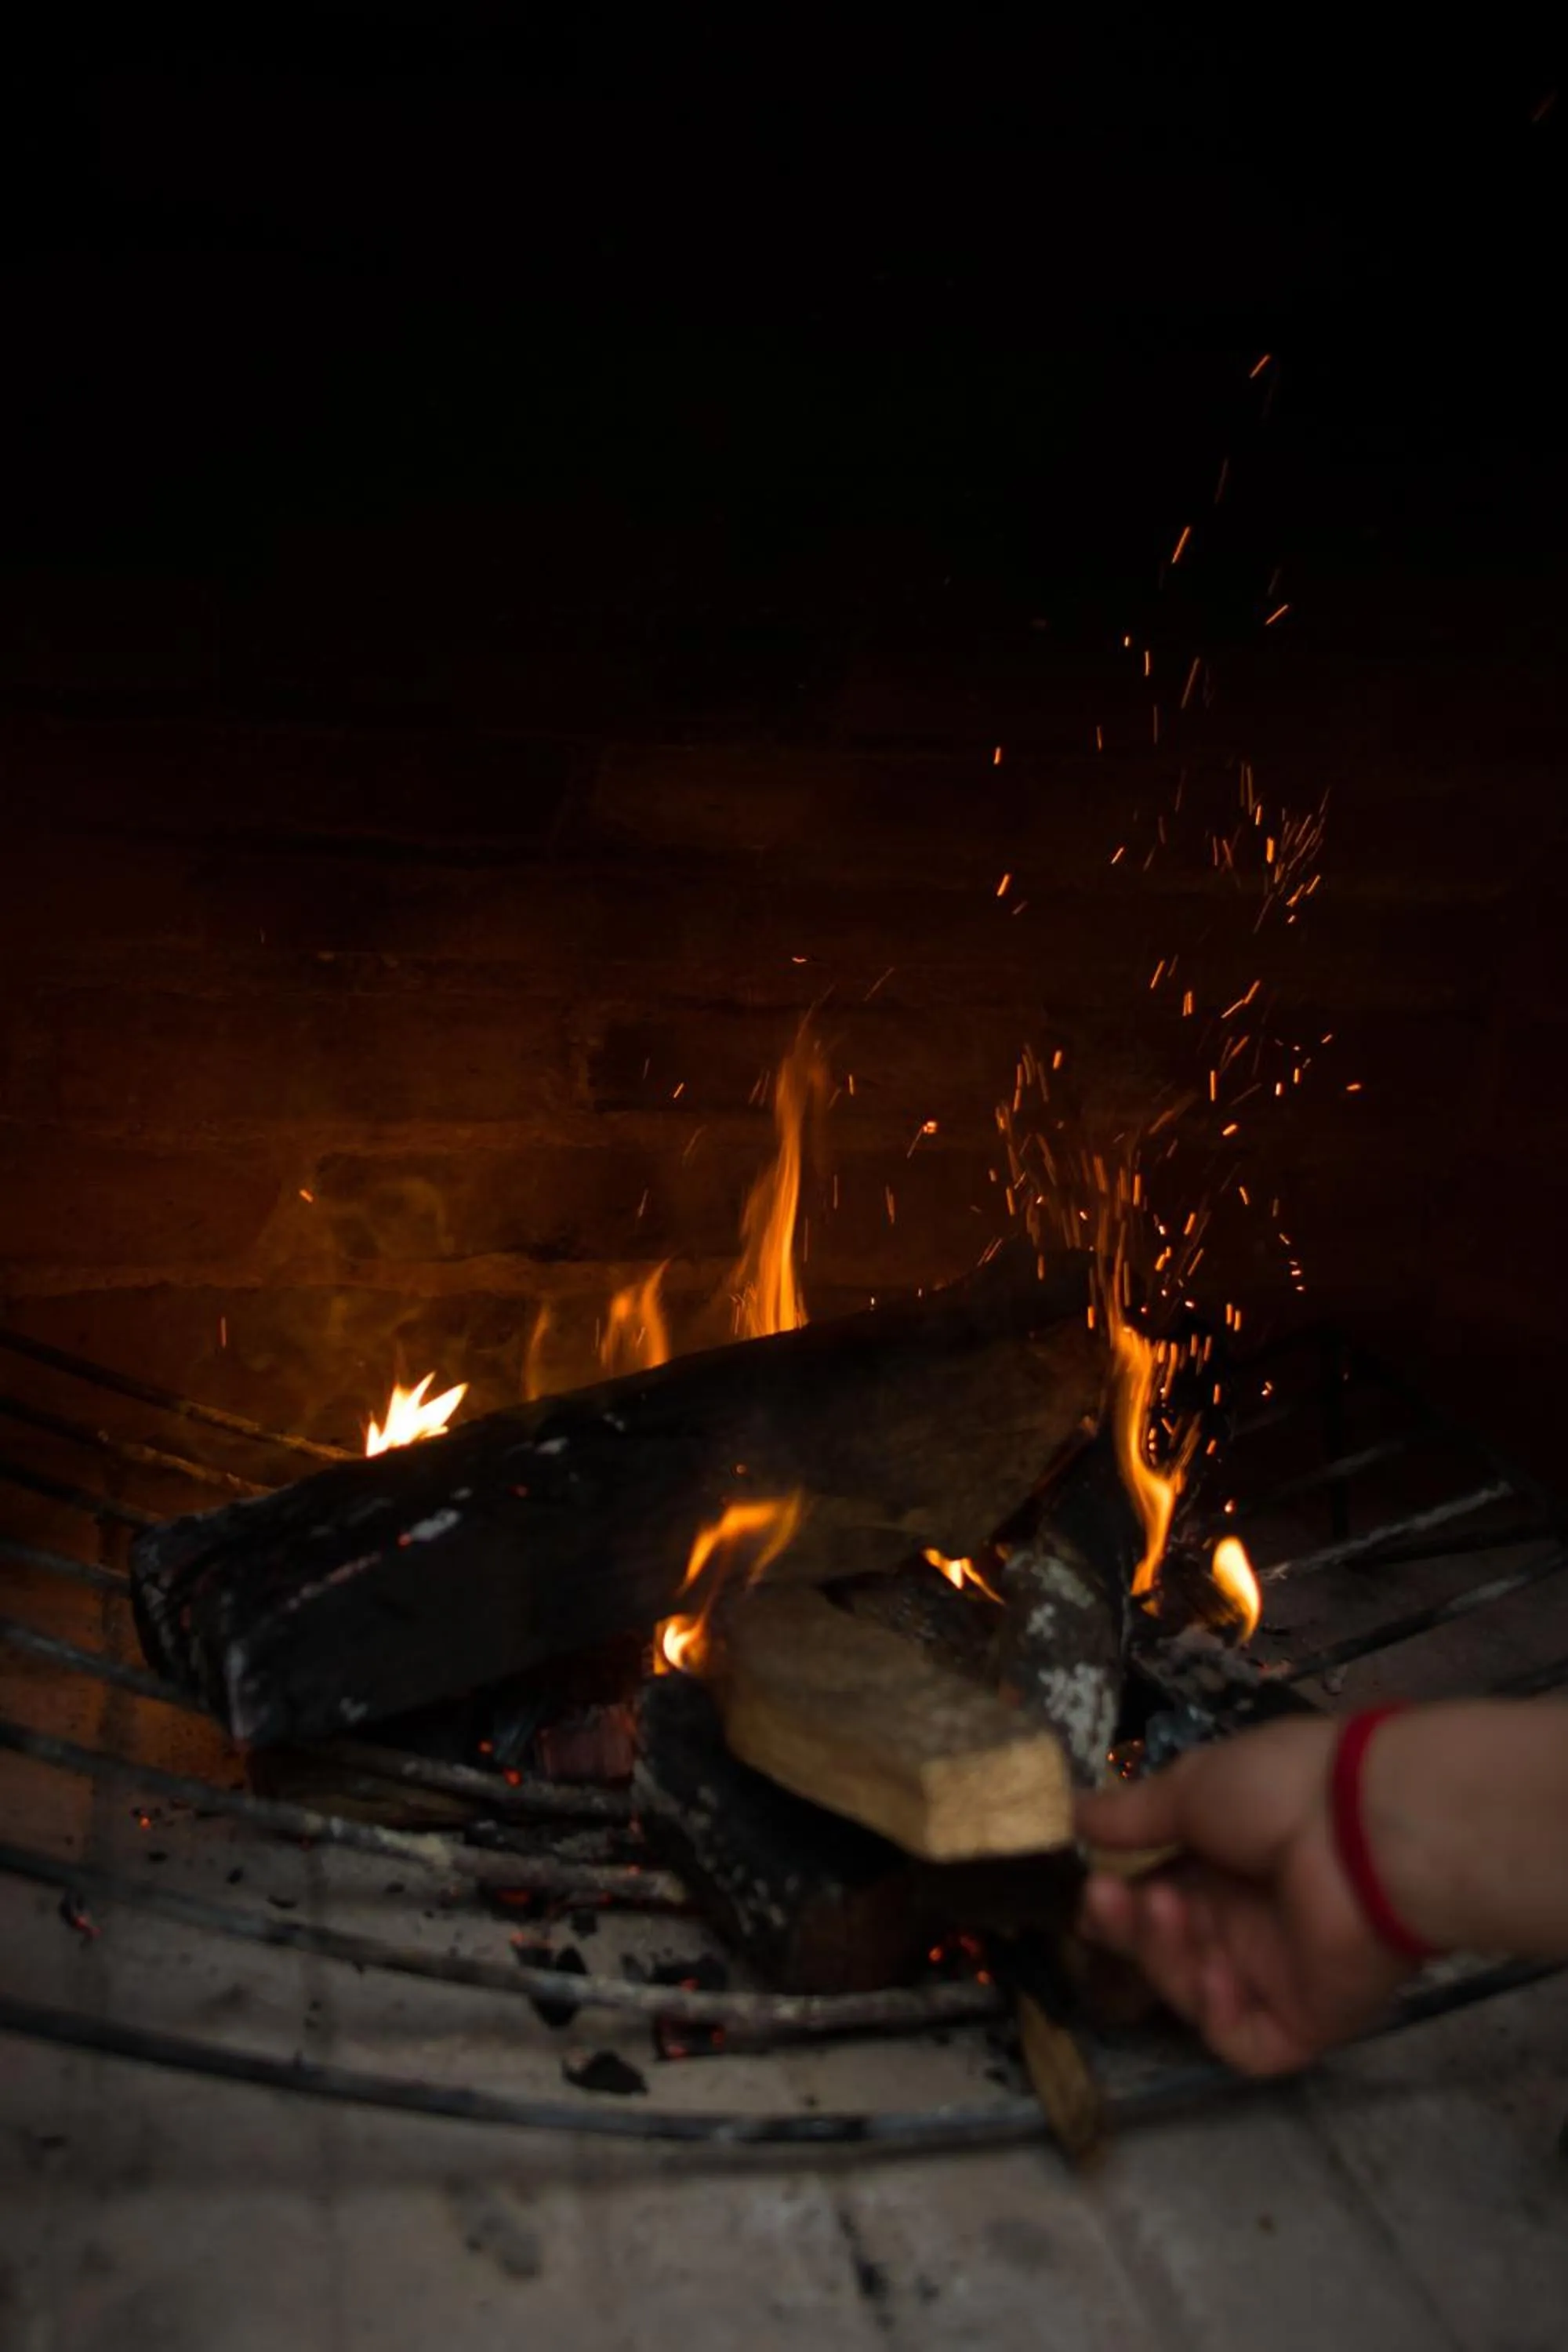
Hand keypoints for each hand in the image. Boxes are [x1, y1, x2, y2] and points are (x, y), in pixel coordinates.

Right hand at [1075, 1716, 1416, 2074]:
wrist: (1363, 1828)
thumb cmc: (1278, 1790)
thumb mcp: (1192, 1788)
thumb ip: (1132, 1815)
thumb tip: (1072, 1816)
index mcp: (1221, 1864)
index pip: (1151, 1898)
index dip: (1115, 1900)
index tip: (1087, 1886)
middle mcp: (1244, 1920)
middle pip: (1161, 1948)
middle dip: (1126, 1927)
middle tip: (1106, 1899)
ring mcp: (1274, 1974)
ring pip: (1191, 1992)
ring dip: (1166, 1955)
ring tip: (1169, 1910)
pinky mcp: (1303, 2021)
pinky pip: (1243, 2040)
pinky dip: (1217, 2014)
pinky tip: (1215, 1972)